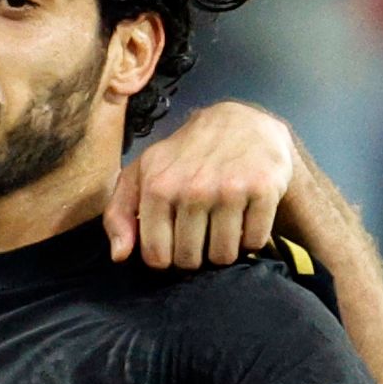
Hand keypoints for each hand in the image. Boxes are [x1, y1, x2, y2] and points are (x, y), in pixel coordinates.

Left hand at [106, 101, 294, 267]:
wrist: (241, 123)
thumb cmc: (184, 157)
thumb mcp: (142, 174)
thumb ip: (119, 214)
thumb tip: (119, 256)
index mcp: (158, 185)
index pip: (157, 257)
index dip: (166, 256)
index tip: (173, 240)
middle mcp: (193, 187)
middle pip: (190, 260)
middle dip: (195, 254)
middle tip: (201, 231)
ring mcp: (230, 187)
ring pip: (223, 256)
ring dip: (224, 248)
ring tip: (223, 224)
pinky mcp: (263, 187)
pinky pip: (255, 242)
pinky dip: (252, 237)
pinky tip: (245, 216)